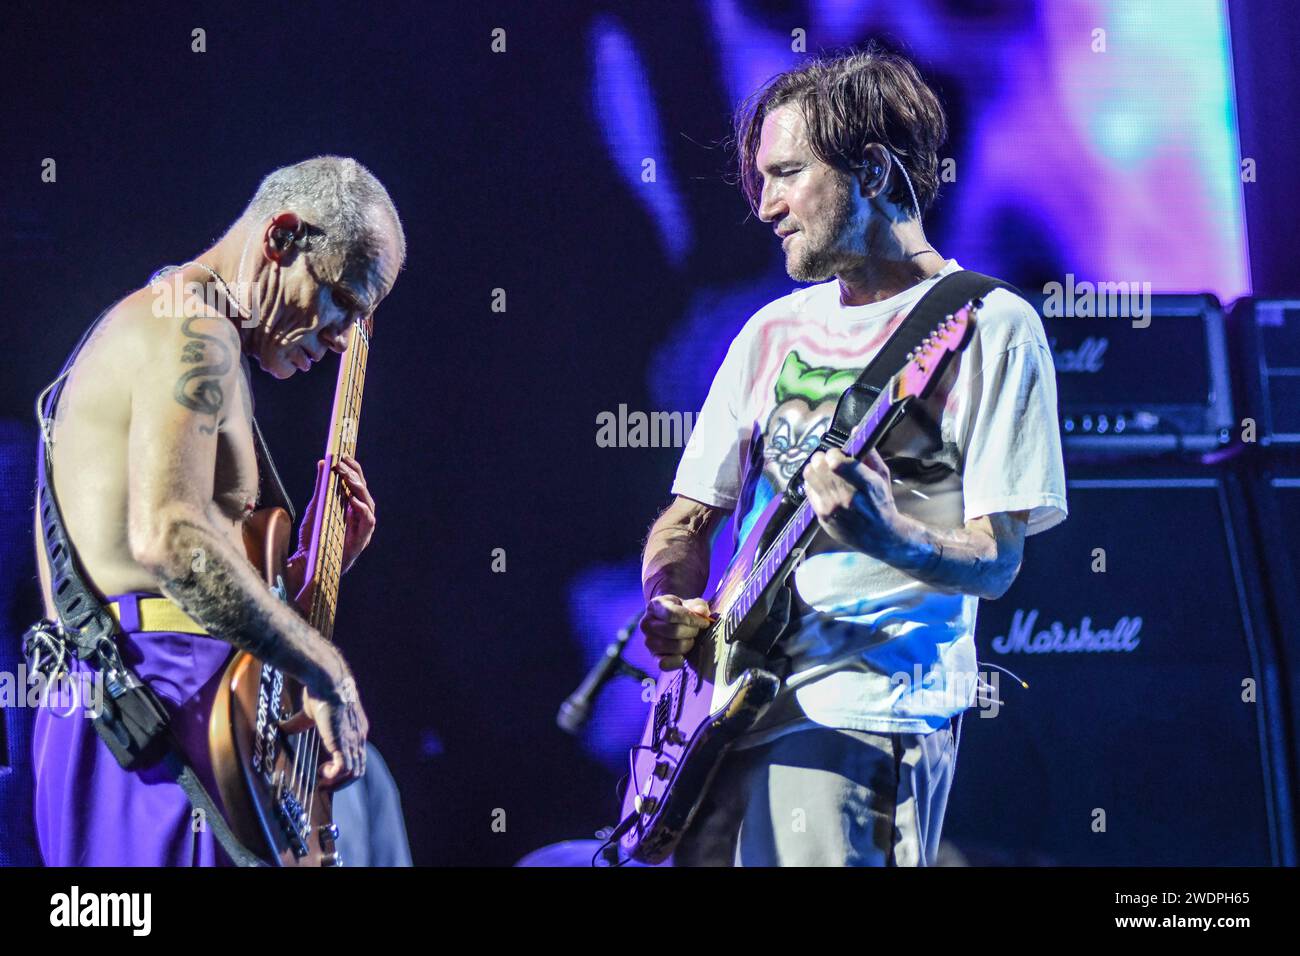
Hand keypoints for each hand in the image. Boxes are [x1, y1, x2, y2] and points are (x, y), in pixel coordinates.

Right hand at [280, 672, 369, 788]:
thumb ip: (299, 723)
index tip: (325, 771)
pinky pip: (345, 768)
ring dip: (338, 782)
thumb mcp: (310, 713)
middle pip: (358, 768)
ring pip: (355, 772)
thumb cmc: (320, 692)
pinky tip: (322, 772)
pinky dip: (334, 775)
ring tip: (322, 781)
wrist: (328, 681)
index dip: (343, 768)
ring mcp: (354, 740)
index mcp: (354, 729)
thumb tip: (281, 728)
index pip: (356, 756)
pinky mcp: (344, 742)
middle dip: (341, 781)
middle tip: (324, 784)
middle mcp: (358, 736)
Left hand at [295, 455, 376, 575]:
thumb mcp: (317, 506)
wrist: (308, 563)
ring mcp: (362, 529)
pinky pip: (367, 523)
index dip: (354, 469)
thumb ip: (321, 486)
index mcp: (352, 508)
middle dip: (355, 476)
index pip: (358, 485)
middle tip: (342, 464)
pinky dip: (362, 510)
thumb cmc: (315, 537)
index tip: (344, 455)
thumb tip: (323, 463)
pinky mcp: (361, 541)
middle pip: (364, 492)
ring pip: (369, 505)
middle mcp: (360, 517)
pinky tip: (352, 500)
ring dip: (359, 489)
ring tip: (347, 478)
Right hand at [641, 594, 714, 670]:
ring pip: (674, 646)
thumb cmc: (682, 611)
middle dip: (692, 631)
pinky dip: (678, 661)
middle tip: (697, 630)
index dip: (691, 619)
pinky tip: (684, 654)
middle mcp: (646, 624)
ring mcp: (648, 641)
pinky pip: (664, 663)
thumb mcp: (690, 603)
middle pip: (673, 631)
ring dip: (689, 643)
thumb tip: (701, 611)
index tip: (704, 622)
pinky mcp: (653, 657)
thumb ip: (698, 605)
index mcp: (654, 606)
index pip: (671, 614)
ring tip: (691, 638)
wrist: (672, 622)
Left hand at [803, 447, 904, 558]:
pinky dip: (812, 481)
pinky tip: (820, 482)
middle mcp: (848, 497)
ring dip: (814, 467)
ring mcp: (833, 508)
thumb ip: (869, 453)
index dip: (833, 453)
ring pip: (811, 476)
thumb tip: (856, 431)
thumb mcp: (882, 476)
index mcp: (867, 485)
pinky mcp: (822, 516)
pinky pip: (808, 489)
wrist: (879, 537)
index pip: (838, 463)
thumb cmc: (881, 503)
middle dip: (822, 457)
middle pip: (821, 467)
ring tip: (822, 467)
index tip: (836, 453)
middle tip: (827, 458)